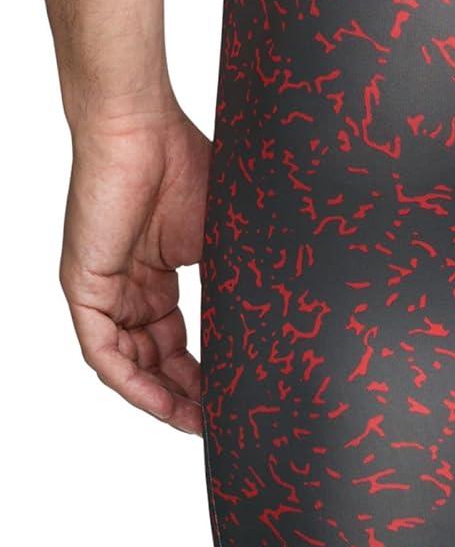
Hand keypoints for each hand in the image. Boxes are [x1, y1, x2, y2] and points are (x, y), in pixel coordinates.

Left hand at [60, 103, 210, 433]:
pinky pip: (103, 350)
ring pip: (128, 362)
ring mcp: (104, 288)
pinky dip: (132, 380)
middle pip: (153, 358)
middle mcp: (128, 286)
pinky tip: (162, 400)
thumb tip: (277, 320)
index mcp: (158, 273)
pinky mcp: (85, 286)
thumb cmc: (185, 162)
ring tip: (198, 418)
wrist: (141, 128)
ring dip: (161, 395)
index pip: (177, 339)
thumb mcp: (222, 237)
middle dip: (186, 393)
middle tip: (219, 418)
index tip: (235, 395)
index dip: (204, 372)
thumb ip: (233, 280)